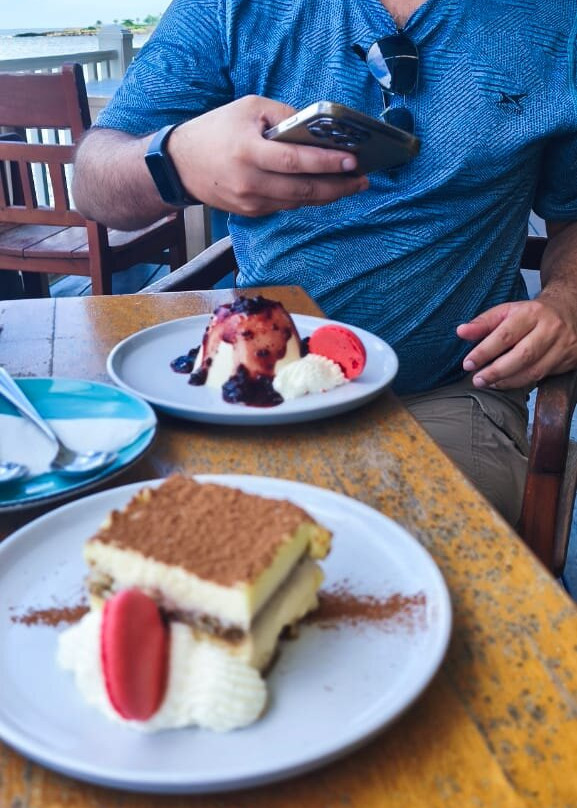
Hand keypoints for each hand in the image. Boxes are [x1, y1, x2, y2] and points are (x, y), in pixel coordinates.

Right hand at [167, 95, 368, 215]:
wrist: (181, 165)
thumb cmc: (215, 130)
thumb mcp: (249, 108)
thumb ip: (285, 116)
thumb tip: (319, 129)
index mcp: (249, 152)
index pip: (296, 161)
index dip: (328, 163)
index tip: (354, 161)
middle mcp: (250, 183)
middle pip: (303, 190)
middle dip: (338, 186)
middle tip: (363, 179)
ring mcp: (251, 202)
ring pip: (298, 202)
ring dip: (327, 195)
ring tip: (351, 184)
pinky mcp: (251, 212)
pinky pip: (286, 206)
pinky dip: (307, 198)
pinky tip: (324, 189)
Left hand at [456, 294, 576, 388]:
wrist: (569, 311)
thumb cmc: (531, 314)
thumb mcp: (507, 311)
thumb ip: (483, 322)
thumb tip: (461, 332)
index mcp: (531, 313)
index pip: (505, 334)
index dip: (484, 351)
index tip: (468, 364)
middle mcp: (549, 328)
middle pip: (522, 355)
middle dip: (496, 371)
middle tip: (477, 380)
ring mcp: (562, 345)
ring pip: (534, 370)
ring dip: (507, 381)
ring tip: (489, 383)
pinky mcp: (568, 360)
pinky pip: (542, 376)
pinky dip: (521, 382)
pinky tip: (506, 383)